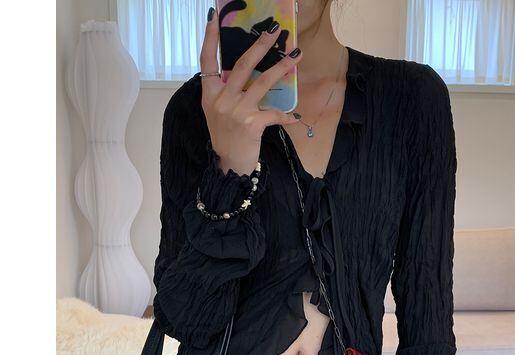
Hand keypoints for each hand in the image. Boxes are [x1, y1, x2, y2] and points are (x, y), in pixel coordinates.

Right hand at [200, 8, 302, 175]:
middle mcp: (221, 99)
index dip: (209, 38)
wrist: (228, 165)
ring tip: (296, 56)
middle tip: (274, 31)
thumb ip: (225, 92)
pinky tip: (296, 116)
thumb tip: (241, 72)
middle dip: (260, 45)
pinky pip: (274, 114)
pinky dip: (286, 116)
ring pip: (262, 82)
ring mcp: (236, 111)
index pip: (207, 60)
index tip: (214, 18)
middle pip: (243, 65)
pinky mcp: (251, 124)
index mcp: (210, 94)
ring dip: (282, 67)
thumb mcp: (217, 112)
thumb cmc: (226, 137)